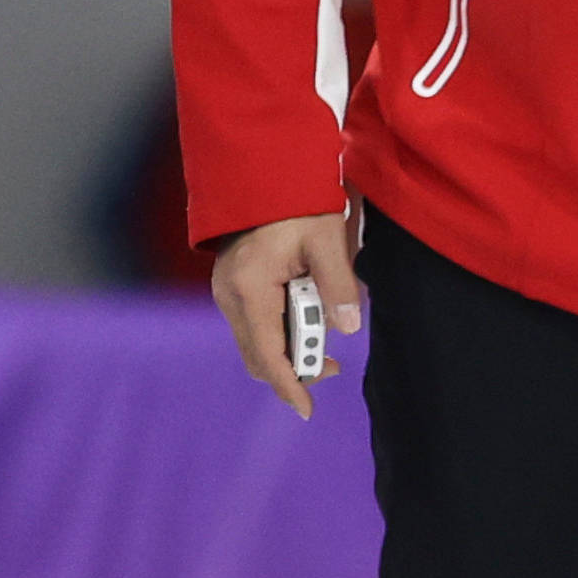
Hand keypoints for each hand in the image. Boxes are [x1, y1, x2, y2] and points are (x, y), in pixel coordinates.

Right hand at [209, 215, 360, 421]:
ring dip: (290, 350)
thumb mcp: (327, 239)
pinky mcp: (233, 285)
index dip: (289, 384)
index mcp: (250, 288)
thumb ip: (340, 284)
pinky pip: (255, 324)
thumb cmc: (296, 200)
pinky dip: (281, 332)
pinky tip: (309, 320)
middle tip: (333, 367)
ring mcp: (227, 291)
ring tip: (327, 342)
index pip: (267, 354)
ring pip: (256, 342)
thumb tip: (349, 327)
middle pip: (258, 355)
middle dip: (294, 369)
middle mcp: (230, 295)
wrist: (263, 169)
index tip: (307, 409)